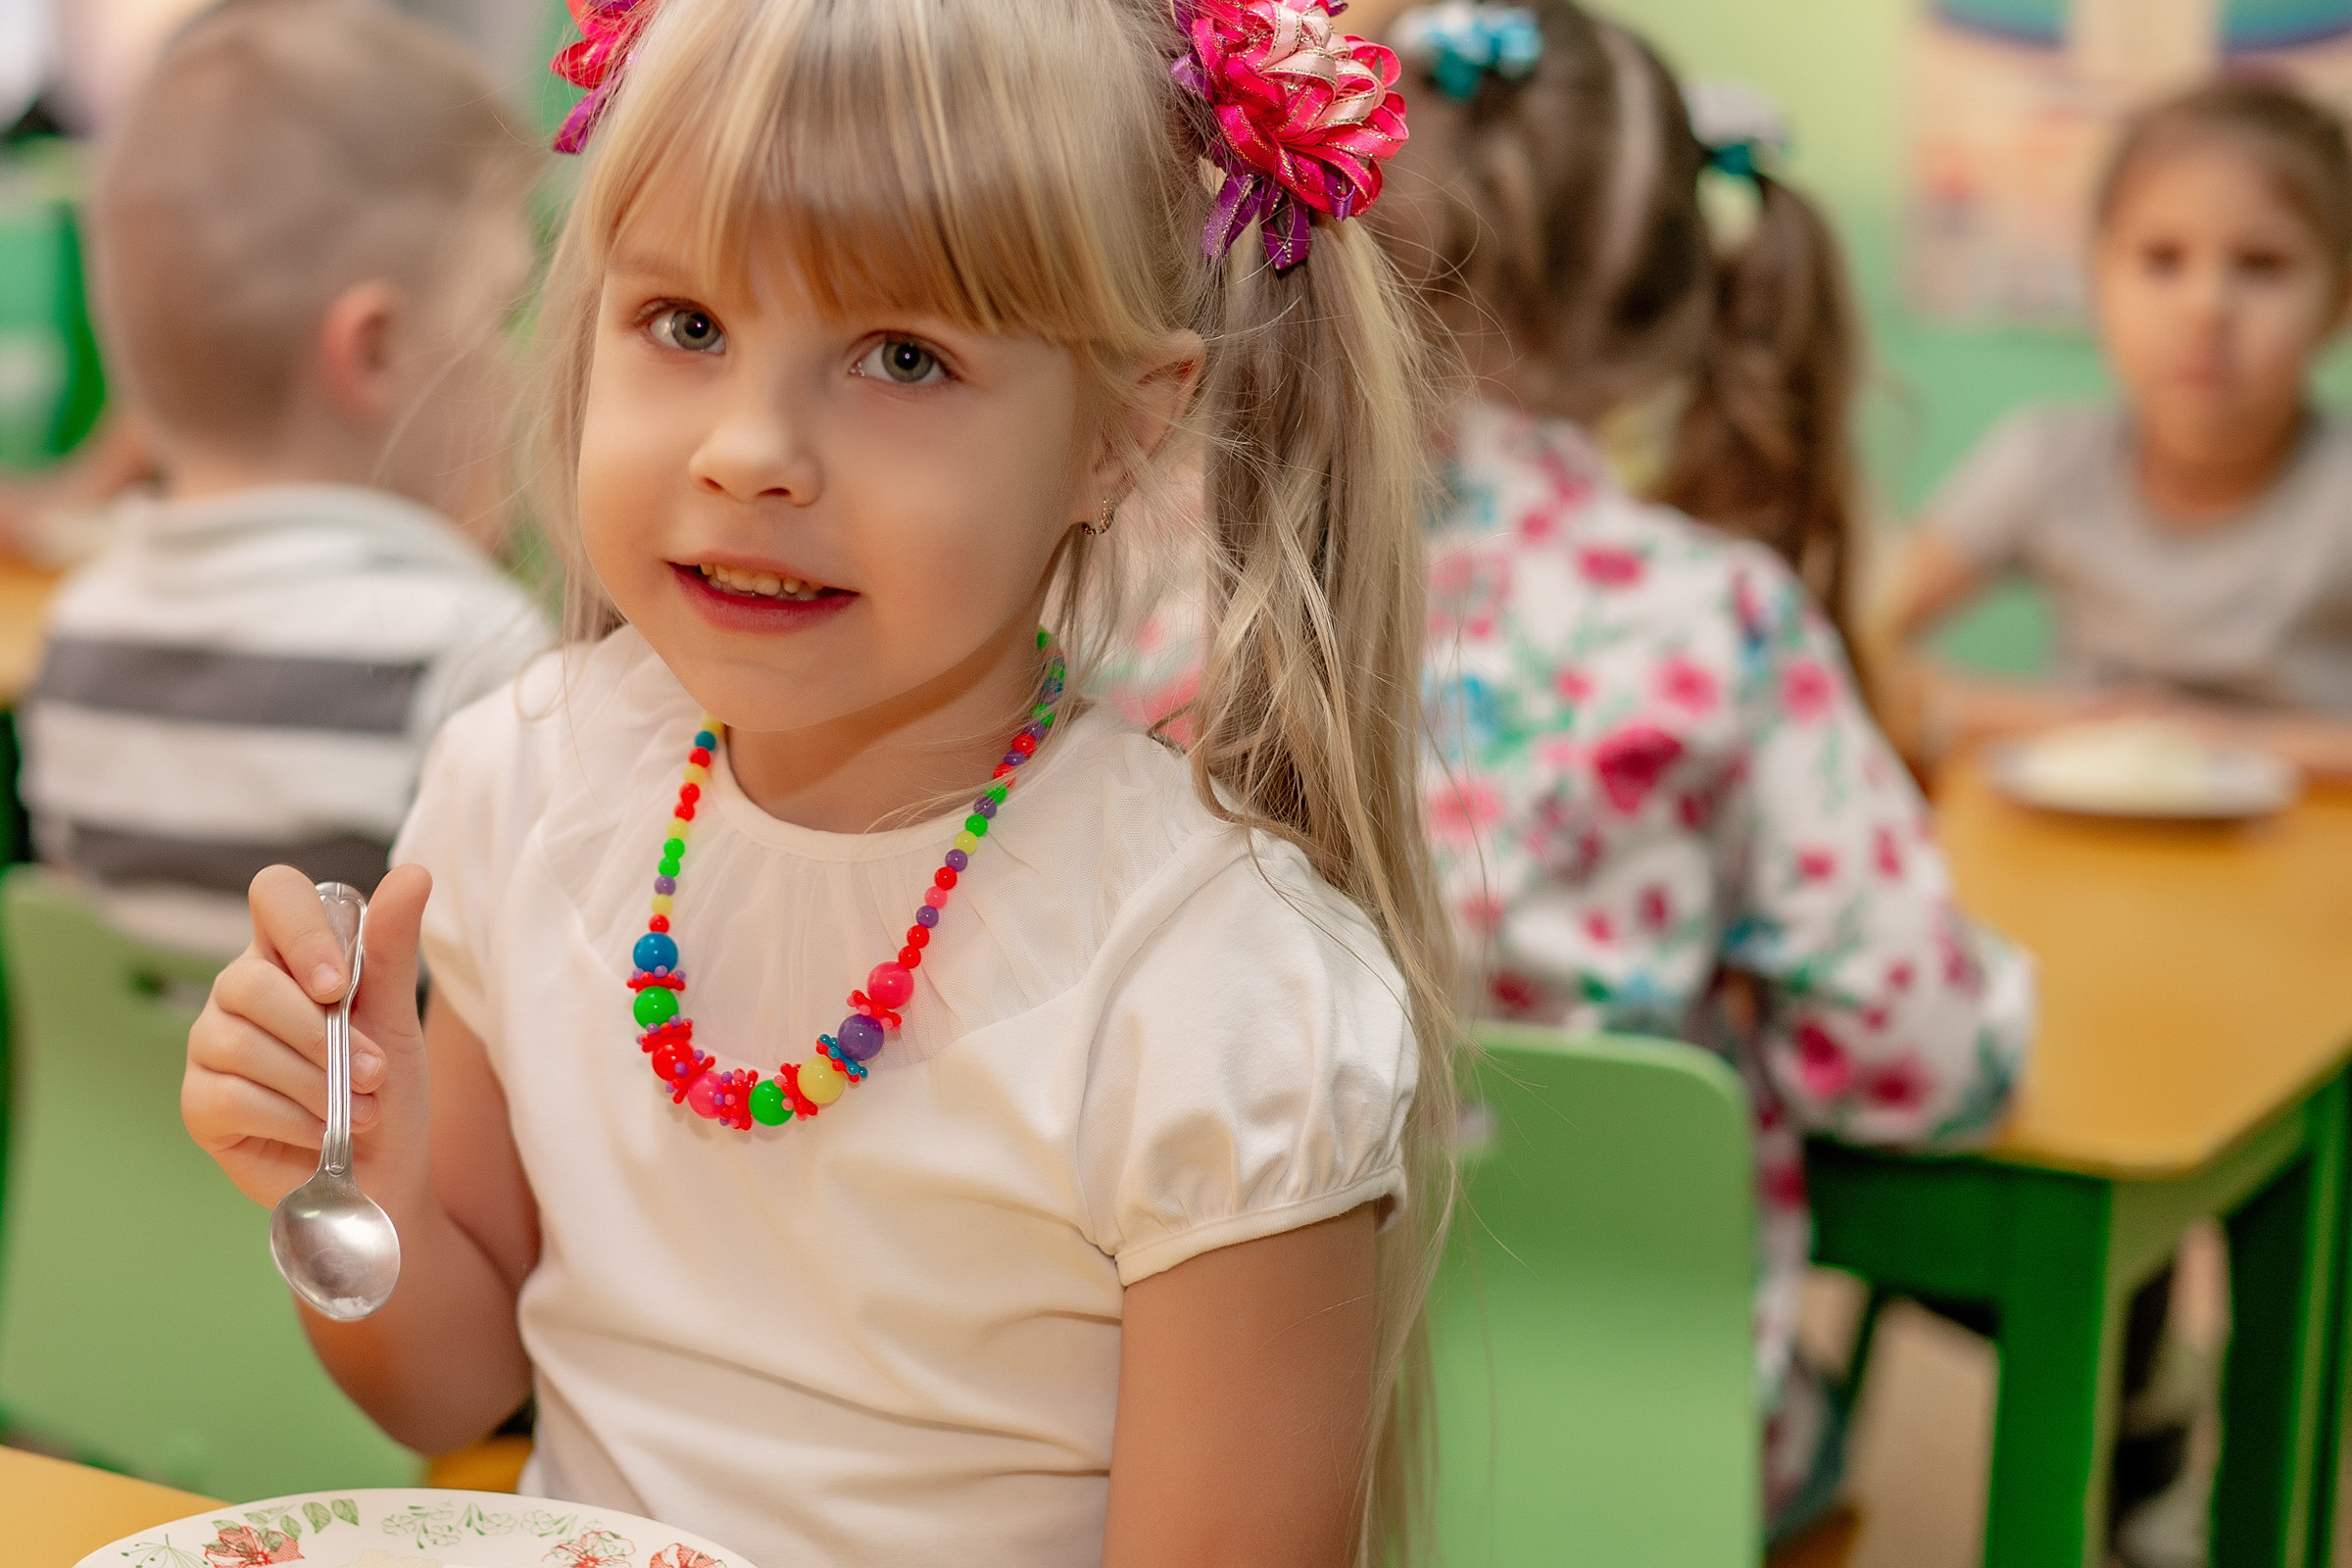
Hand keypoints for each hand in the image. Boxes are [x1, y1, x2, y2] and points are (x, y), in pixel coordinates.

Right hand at [184, 864, 434, 1213]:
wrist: (382, 1175)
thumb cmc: (386, 1087)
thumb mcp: (397, 1016)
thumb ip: (392, 947)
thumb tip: (413, 873)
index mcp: (289, 954)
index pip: (274, 895)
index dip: (300, 930)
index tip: (338, 984)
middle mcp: (239, 991)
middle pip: (251, 982)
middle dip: (323, 1035)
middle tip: (374, 1073)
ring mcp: (211, 1046)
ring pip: (241, 1042)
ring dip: (315, 1082)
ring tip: (360, 1110)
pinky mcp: (201, 1103)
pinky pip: (232, 1096)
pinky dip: (292, 1117)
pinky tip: (323, 1131)